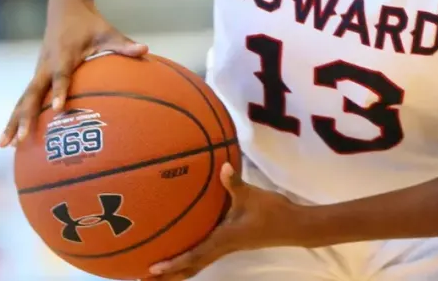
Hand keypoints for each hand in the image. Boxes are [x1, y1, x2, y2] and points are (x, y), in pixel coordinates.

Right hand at [0, 0, 146, 145]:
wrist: (64, 9)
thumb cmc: (90, 23)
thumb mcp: (108, 32)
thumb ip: (124, 44)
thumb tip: (145, 49)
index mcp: (64, 54)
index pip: (61, 75)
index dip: (59, 90)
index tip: (58, 108)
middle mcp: (46, 65)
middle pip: (32, 94)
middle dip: (25, 116)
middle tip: (21, 139)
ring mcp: (39, 71)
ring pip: (23, 99)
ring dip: (14, 121)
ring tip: (5, 145)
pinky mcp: (37, 75)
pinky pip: (25, 98)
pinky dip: (17, 115)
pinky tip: (12, 137)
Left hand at [146, 163, 303, 279]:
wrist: (293, 226)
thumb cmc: (272, 212)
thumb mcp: (252, 195)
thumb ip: (235, 183)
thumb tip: (222, 167)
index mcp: (223, 239)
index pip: (194, 255)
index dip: (173, 263)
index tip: (153, 268)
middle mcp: (222, 248)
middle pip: (191, 268)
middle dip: (169, 275)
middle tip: (145, 277)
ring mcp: (226, 248)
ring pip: (197, 264)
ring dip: (177, 270)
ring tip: (158, 272)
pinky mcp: (231, 244)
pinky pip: (204, 257)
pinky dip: (189, 260)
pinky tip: (182, 252)